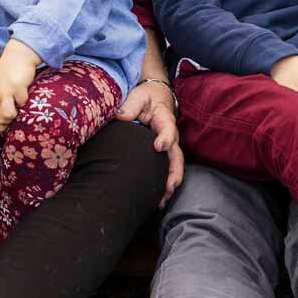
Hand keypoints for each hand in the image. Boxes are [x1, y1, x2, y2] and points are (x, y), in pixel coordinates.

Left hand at [0, 40, 41, 131]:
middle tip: (16, 114)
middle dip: (9, 122)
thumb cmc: (10, 72)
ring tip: (19, 106)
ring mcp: (6, 91)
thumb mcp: (0, 86)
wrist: (17, 55)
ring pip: (7, 115)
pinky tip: (25, 91)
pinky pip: (22, 102)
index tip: (7, 125)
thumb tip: (5, 117)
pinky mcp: (17, 87)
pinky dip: (25, 99)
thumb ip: (0, 99)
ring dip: (16, 114)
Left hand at [117, 79, 183, 205]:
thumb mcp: (138, 97)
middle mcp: (170, 136)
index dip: (165, 138)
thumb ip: (131, 106)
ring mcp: (168, 146)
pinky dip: (164, 185)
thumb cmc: (146, 97)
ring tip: (162, 201)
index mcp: (164, 120)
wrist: (155, 97)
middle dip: (174, 172)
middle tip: (169, 187)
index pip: (168, 129)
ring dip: (170, 184)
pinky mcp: (163, 154)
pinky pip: (167, 170)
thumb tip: (121, 116)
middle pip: (176, 156)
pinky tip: (157, 200)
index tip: (159, 146)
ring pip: (174, 167)